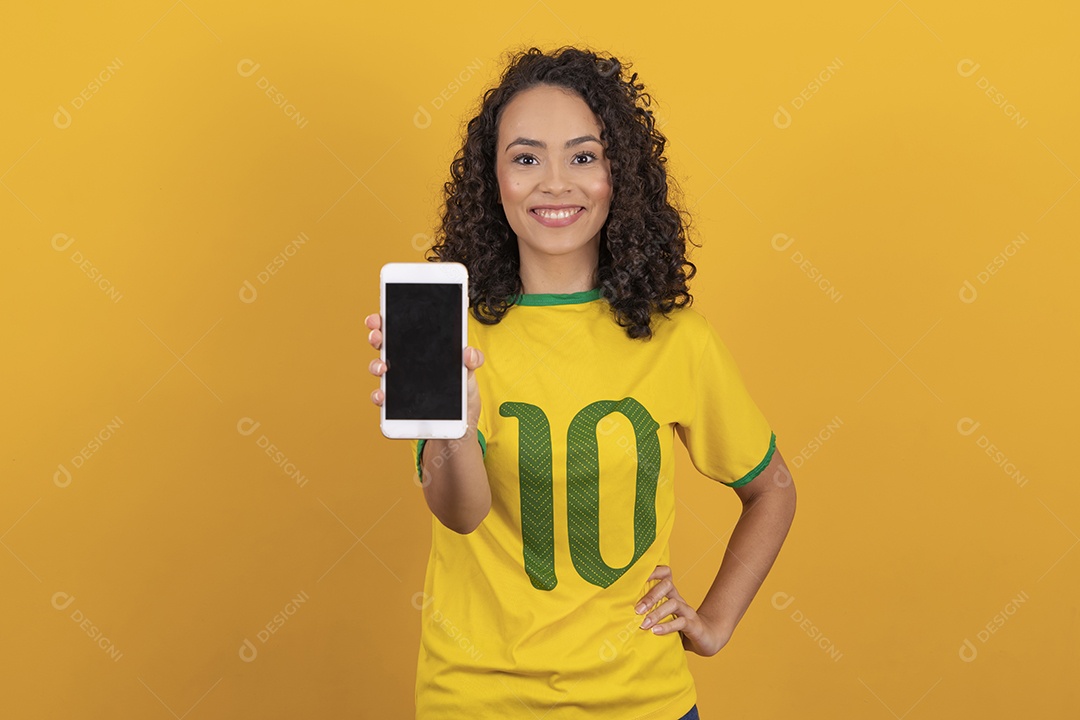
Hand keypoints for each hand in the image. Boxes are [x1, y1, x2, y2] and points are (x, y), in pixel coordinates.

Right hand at [363, 313, 484, 427]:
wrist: (460, 422)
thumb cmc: (462, 390)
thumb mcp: (470, 372)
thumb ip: (472, 360)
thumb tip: (469, 352)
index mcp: (423, 348)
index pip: (402, 327)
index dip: (389, 318)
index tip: (381, 314)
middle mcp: (406, 361)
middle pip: (385, 342)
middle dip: (376, 334)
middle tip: (377, 334)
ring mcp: (399, 381)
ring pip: (380, 367)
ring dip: (375, 365)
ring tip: (382, 368)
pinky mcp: (397, 402)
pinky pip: (383, 397)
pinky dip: (379, 396)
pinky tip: (383, 396)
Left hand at [634, 565, 730, 656]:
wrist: (707, 638)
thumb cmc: (679, 627)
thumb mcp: (662, 617)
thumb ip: (647, 612)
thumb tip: (619, 612)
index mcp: (671, 594)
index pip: (665, 574)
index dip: (653, 571)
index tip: (636, 578)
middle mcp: (679, 599)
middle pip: (667, 586)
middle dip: (650, 596)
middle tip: (636, 610)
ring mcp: (687, 611)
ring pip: (673, 604)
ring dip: (656, 613)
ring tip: (644, 624)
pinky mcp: (694, 625)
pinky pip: (681, 622)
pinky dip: (667, 626)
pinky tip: (656, 632)